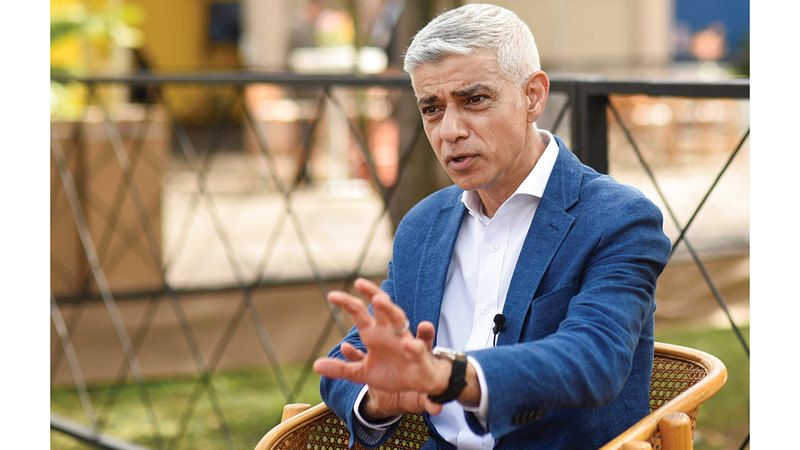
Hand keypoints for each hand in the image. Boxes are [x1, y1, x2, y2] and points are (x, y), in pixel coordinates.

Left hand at [313, 278, 449, 414]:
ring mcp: (405, 341)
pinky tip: (407, 344)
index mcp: (374, 334)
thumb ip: (342, 368)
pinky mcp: (418, 356)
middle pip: (381, 307)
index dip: (347, 303)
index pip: (360, 313)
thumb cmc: (392, 372)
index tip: (331, 295)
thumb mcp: (363, 373)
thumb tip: (316, 365)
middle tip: (359, 282)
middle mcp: (389, 332)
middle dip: (372, 294)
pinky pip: (416, 348)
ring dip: (389, 310)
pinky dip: (413, 345)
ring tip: (379, 300)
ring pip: (399, 320)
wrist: (418, 385)